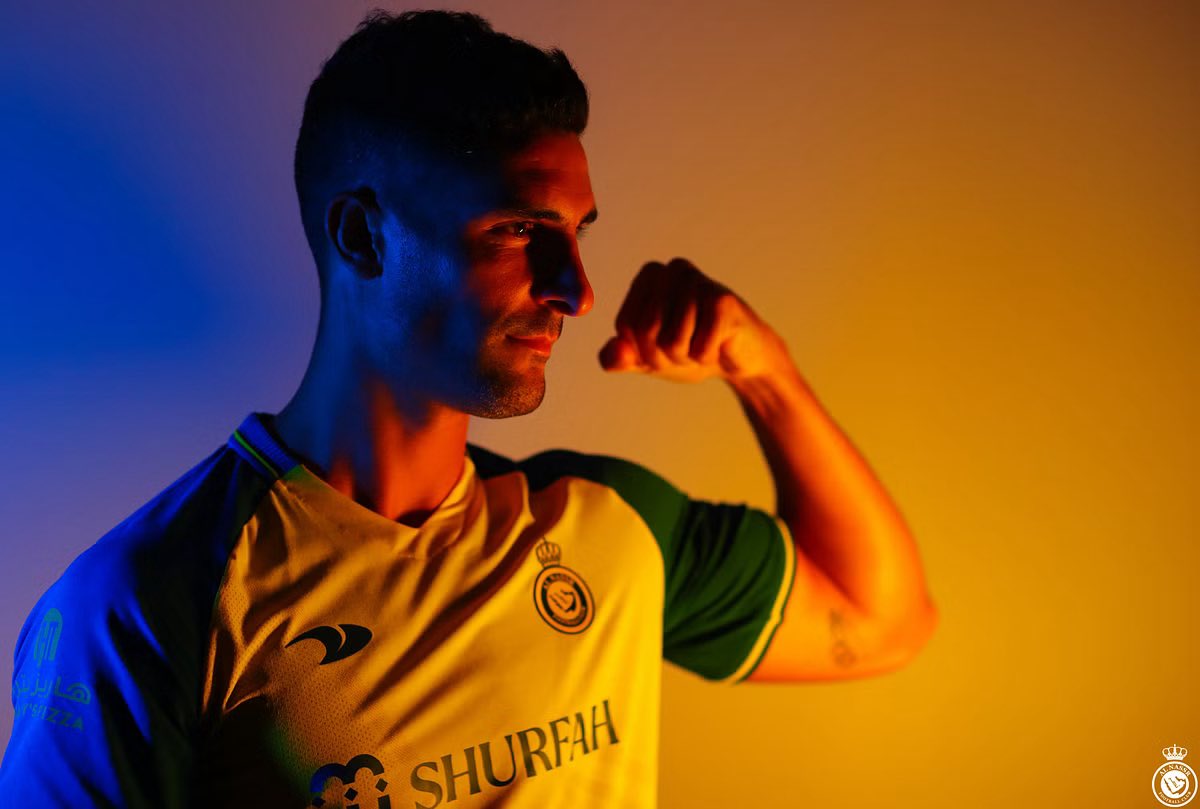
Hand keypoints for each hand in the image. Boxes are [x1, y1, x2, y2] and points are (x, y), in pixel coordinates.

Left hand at [598, 258, 787, 383]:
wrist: (738, 357)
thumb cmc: (689, 349)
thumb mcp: (647, 358)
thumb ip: (621, 358)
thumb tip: (610, 358)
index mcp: (649, 276)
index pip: (626, 326)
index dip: (643, 350)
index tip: (664, 346)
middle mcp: (673, 270)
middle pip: (647, 331)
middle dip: (664, 356)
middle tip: (686, 348)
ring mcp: (700, 282)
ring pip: (672, 342)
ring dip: (687, 358)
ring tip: (703, 344)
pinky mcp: (724, 302)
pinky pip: (699, 349)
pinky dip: (707, 358)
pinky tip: (720, 345)